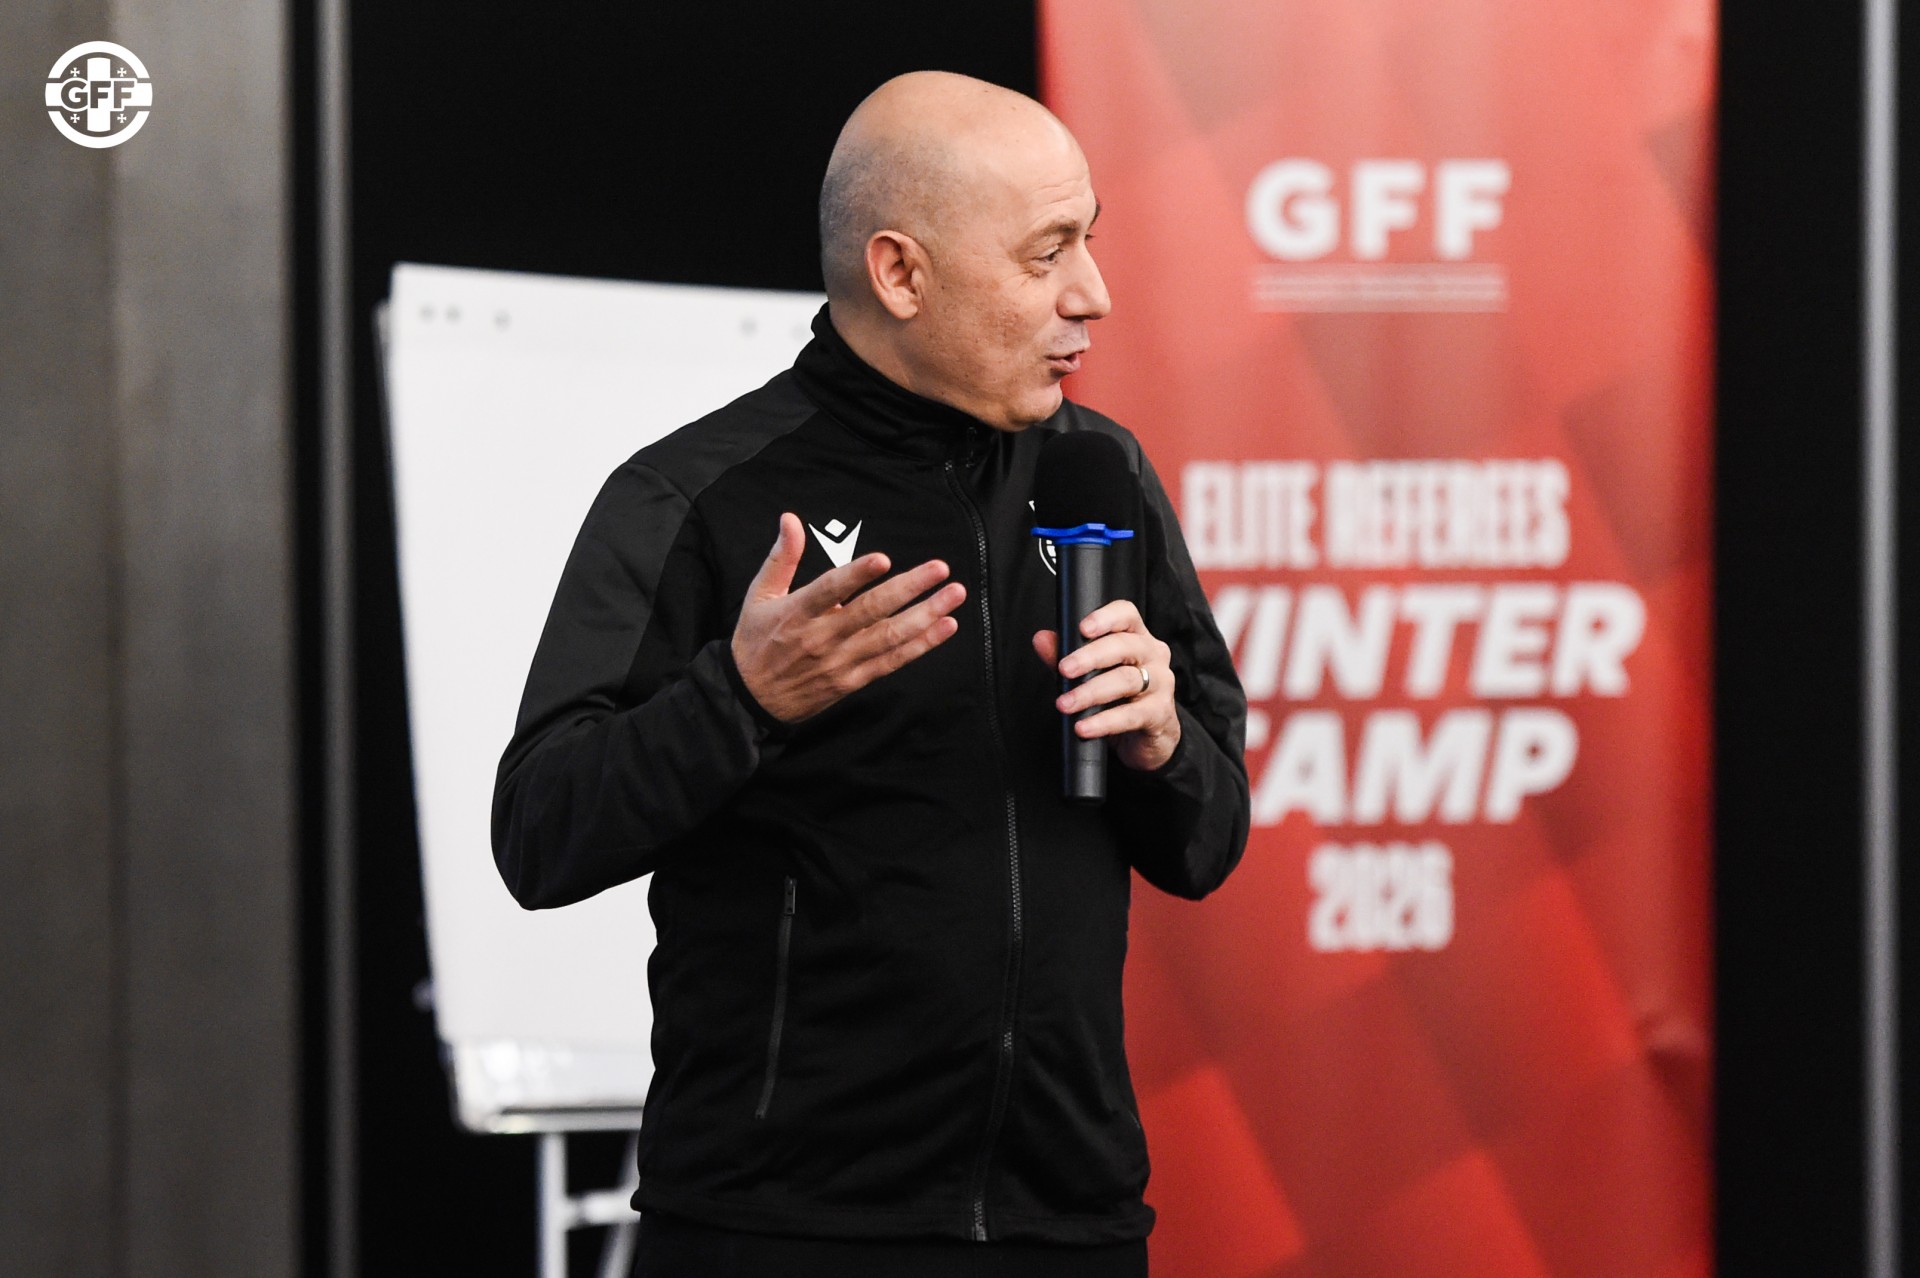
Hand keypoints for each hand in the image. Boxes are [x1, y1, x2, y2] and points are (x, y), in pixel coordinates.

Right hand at [733, 513, 965, 723]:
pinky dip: (921, 645)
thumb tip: (790, 518)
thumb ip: (782, 557)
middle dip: (909, 588)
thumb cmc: (756, 641)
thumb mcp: (759, 595)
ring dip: (926, 615)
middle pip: (870, 612)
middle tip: (940, 568)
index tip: (882, 559)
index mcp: (797, 612)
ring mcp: (840, 661)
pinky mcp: (852, 681)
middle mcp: (821, 637)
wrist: (750, 700)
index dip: (856, 575)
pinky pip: (892, 661)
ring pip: (889, 637)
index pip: (829, 590)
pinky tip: (945, 627)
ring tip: (954, 594)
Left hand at [1031, 600, 1180, 771]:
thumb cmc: (1119, 697)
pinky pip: (1131, 715)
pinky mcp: (1160, 714)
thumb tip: (1041, 639)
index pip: (1126, 615)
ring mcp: (1161, 684)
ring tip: (1066, 704)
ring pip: (1126, 680)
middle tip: (1064, 669)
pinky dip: (1104, 722)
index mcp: (1136, 637)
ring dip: (1091, 692)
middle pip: (1124, 645)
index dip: (1106, 618)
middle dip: (1090, 657)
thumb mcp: (1089, 674)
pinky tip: (1084, 726)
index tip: (1082, 628)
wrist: (1145, 737)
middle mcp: (1153, 655)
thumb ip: (1065, 656)